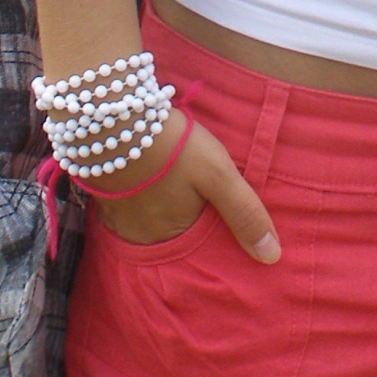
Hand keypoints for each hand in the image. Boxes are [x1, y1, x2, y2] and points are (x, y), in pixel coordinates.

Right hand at [92, 112, 279, 260]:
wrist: (118, 120)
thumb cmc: (175, 150)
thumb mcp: (220, 177)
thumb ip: (245, 213)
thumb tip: (272, 257)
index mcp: (172, 239)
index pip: (197, 251)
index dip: (210, 237)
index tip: (219, 220)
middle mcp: (141, 239)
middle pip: (171, 237)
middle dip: (185, 223)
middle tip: (197, 199)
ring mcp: (118, 220)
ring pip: (148, 223)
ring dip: (161, 210)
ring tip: (176, 188)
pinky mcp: (104, 197)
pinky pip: (128, 208)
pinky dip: (141, 199)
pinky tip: (150, 180)